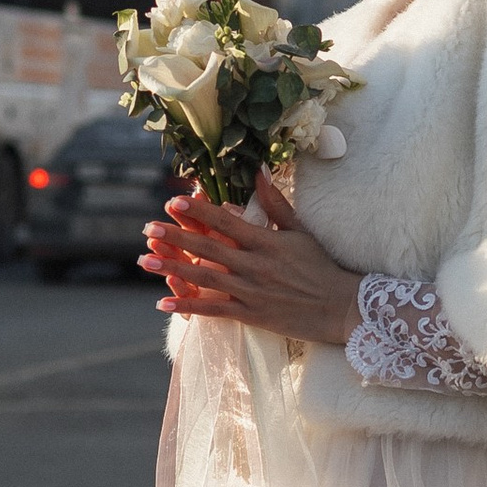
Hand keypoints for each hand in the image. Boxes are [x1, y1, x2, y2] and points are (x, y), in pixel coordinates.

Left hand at [140, 174, 361, 347]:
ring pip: (205, 278)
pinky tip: (164, 303)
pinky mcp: (252, 315)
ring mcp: (252, 292)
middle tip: (149, 228)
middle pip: (209, 247)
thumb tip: (258, 171)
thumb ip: (274, 203)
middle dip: (177, 237)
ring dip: (173, 269)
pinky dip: (189, 307)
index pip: (226, 221)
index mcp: (266, 241)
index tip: (174, 201)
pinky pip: (214, 310)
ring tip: (145, 261)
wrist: (341, 307)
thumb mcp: (299, 230)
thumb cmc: (320, 267)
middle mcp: (255, 265)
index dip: (198, 211)